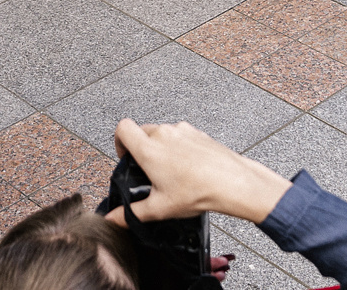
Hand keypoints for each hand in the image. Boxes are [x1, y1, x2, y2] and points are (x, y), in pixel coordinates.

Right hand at [107, 120, 291, 224]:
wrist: (232, 182)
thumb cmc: (198, 191)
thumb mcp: (160, 208)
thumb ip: (131, 214)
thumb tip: (114, 218)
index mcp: (149, 149)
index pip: (122, 128)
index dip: (119, 141)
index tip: (126, 157)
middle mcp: (164, 133)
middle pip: (142, 131)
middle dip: (141, 148)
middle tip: (149, 170)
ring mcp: (183, 130)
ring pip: (163, 133)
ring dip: (162, 147)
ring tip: (171, 171)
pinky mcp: (198, 133)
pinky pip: (181, 136)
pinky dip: (180, 147)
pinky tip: (188, 168)